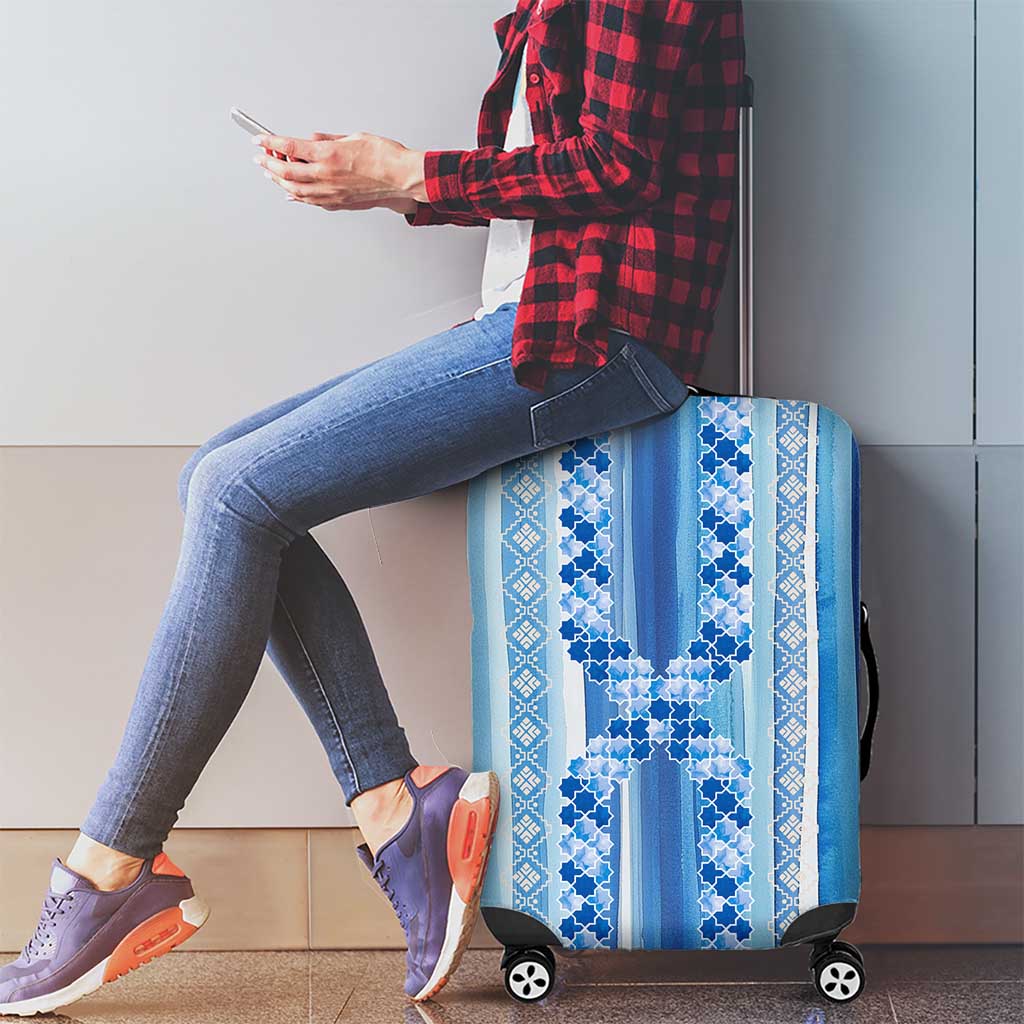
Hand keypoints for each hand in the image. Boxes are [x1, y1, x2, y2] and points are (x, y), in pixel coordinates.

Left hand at [253, 131, 424, 212]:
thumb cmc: (384, 156)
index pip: (289, 148)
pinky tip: (290, 194)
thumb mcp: (353, 137)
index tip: (260, 139)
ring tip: (271, 175)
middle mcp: (326, 176)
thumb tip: (311, 140)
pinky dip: (296, 197)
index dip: (270, 143)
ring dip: (279, 182)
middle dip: (269, 164)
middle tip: (260, 158)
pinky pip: (311, 201)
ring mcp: (331, 192)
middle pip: (286, 172)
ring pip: (295, 190)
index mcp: (328, 155)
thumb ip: (328, 140)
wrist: (402, 178)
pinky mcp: (339, 202)